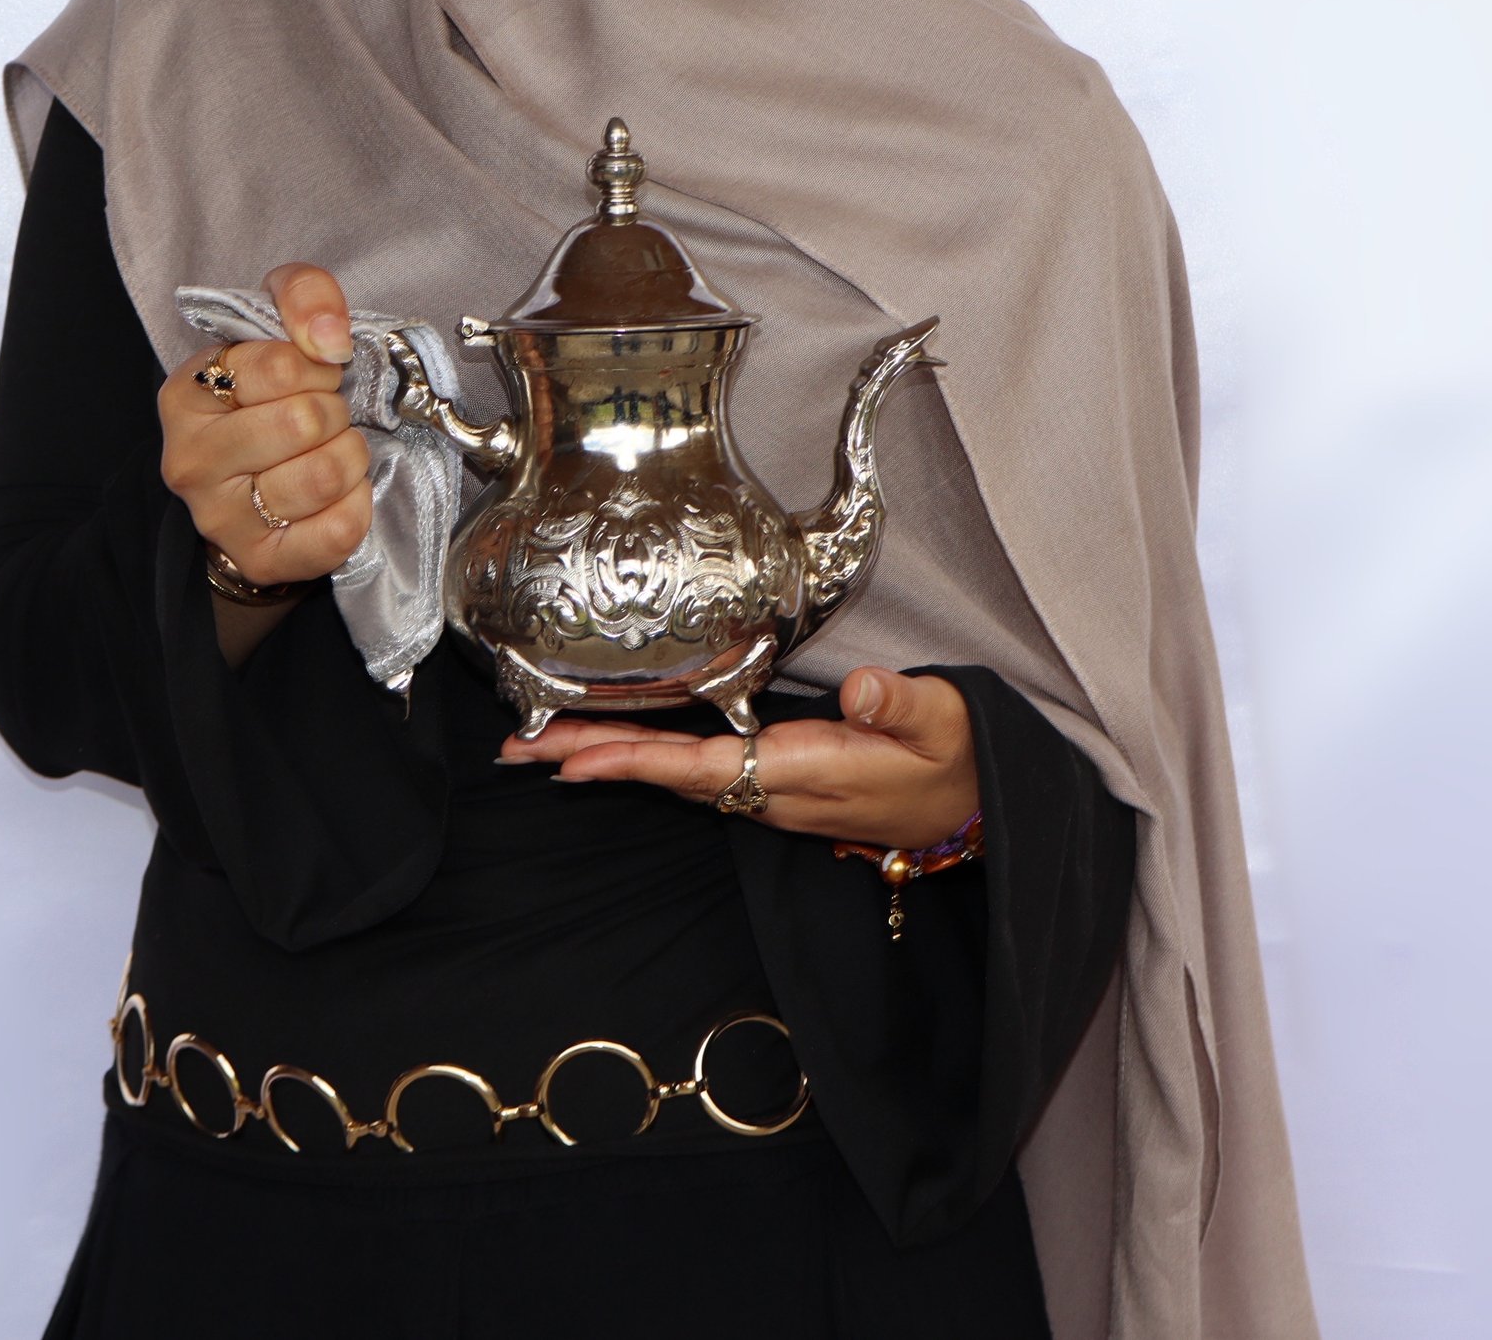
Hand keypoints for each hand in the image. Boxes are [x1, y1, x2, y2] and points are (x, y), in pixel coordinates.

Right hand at [158, 262, 372, 586]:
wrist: (252, 484)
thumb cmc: (266, 399)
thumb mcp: (276, 324)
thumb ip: (304, 296)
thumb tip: (330, 338)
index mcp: (186, 396)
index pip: (283, 367)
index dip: (317, 368)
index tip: (309, 378)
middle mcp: (190, 461)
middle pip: (305, 422)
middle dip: (334, 412)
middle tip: (322, 419)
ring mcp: (220, 518)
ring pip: (324, 475)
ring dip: (349, 457)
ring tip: (330, 452)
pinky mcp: (261, 559)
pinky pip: (337, 530)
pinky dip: (356, 505)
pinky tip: (339, 494)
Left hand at [498, 668, 980, 848]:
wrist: (975, 805)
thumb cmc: (956, 757)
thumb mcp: (944, 722)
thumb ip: (901, 703)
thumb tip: (860, 687)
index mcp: (805, 771)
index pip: (705, 765)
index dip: (638, 761)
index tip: (576, 759)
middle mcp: (775, 789)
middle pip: (667, 776)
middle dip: (593, 761)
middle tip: (516, 748)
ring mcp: (770, 791)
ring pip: (673, 776)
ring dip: (607, 759)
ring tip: (538, 743)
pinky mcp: (773, 780)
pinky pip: (693, 771)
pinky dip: (643, 758)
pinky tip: (609, 746)